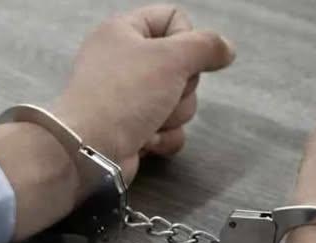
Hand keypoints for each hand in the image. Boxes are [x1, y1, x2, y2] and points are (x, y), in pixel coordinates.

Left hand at [55, 4, 235, 181]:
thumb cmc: (124, 95)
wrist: (89, 150)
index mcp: (123, 32)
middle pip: (182, 66)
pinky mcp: (133, 130)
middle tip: (163, 94)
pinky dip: (164, 137)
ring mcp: (128, 98)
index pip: (173, 18)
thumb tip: (226, 49)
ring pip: (179, 101)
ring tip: (149, 120)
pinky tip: (145, 140)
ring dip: (173, 115)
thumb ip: (206, 46)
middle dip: (182, 88)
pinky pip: (169, 129)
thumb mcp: (171, 58)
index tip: (182, 57)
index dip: (187, 38)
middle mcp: (124, 62)